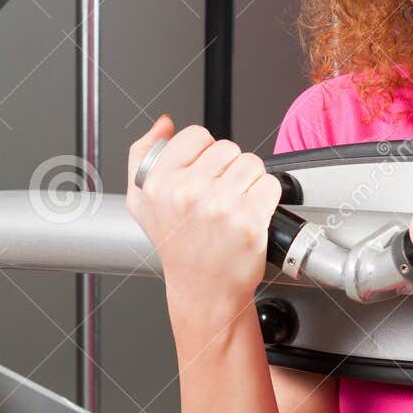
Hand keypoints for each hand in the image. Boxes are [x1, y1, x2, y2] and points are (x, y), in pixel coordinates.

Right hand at [125, 114, 283, 321]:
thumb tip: (164, 123)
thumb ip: (144, 154)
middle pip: (228, 148)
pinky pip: (270, 184)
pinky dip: (267, 197)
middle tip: (220, 195)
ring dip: (250, 181)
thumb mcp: (142, 201)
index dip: (205, 153)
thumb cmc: (177, 247)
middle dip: (229, 168)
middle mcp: (187, 192)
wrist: (204, 289)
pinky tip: (250, 214)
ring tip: (235, 205)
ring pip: (251, 163)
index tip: (204, 174)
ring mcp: (220, 206)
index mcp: (159, 182)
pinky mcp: (248, 220)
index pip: (196, 135)